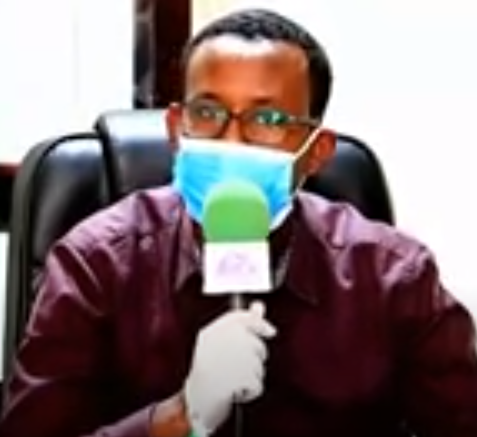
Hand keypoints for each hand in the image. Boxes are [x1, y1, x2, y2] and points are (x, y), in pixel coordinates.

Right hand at [184, 301, 275, 435]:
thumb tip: (258, 307)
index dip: (259, 324)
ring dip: (250, 376)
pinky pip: (258, 384)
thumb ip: (241, 323)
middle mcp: (226, 341)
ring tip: (231, 379)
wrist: (195, 401)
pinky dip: (250, 391)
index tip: (269, 330)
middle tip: (235, 366)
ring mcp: (236, 358)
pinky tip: (236, 391)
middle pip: (258, 346)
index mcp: (215, 331)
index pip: (244, 318)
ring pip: (259, 366)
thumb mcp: (217, 342)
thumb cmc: (205, 371)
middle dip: (253, 358)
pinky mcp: (243, 377)